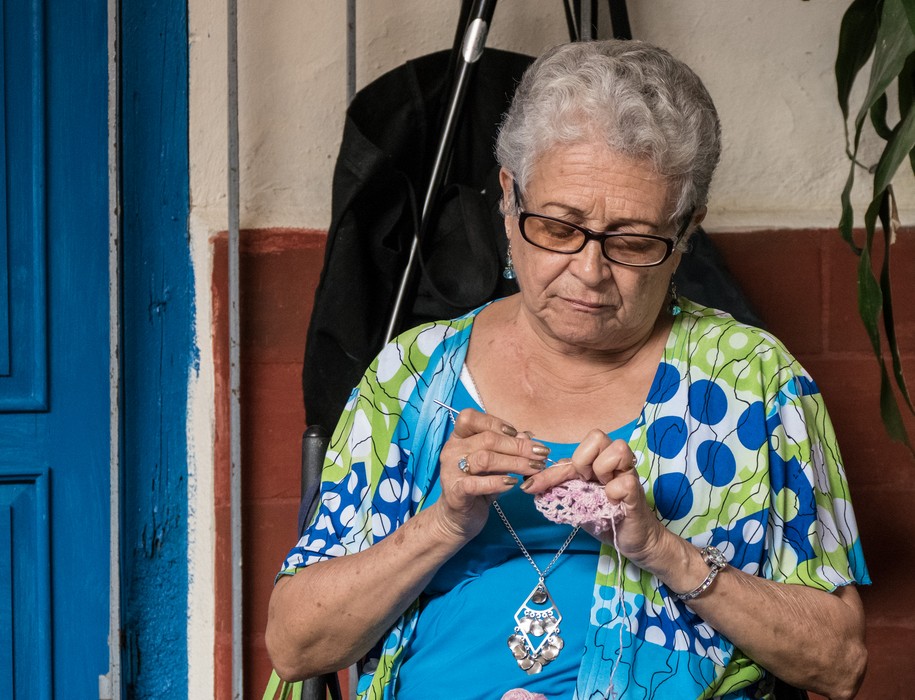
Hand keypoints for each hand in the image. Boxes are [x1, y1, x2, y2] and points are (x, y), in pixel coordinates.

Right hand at [433, 408, 549, 541]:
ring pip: (484, 459)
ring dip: (514, 463)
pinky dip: (497, 482)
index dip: (495, 422)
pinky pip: (476, 483)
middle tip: (541, 454)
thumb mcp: (495, 464)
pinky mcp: (455, 493)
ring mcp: (450, 471)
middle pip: (486, 439)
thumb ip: (508, 448)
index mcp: (458, 438)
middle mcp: (451, 451)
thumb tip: (529, 436)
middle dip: (518, 446)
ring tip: (533, 468)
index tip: (518, 433)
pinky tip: (513, 483)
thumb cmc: (479, 485)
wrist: (460, 518)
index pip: (470, 418)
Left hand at [520, 430, 666, 564]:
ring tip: (601, 490)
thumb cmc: (605, 517)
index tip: (531, 487)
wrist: (633, 540)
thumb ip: (561, 487)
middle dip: (583, 459)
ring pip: (617, 449)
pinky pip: (624, 481)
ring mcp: (628, 475)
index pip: (573, 452)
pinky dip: (613, 493)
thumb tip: (530, 483)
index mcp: (597, 463)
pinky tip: (611, 504)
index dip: (549, 471)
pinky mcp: (637, 493)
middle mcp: (614, 463)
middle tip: (584, 481)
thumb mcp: (577, 501)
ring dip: (602, 470)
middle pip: (598, 436)